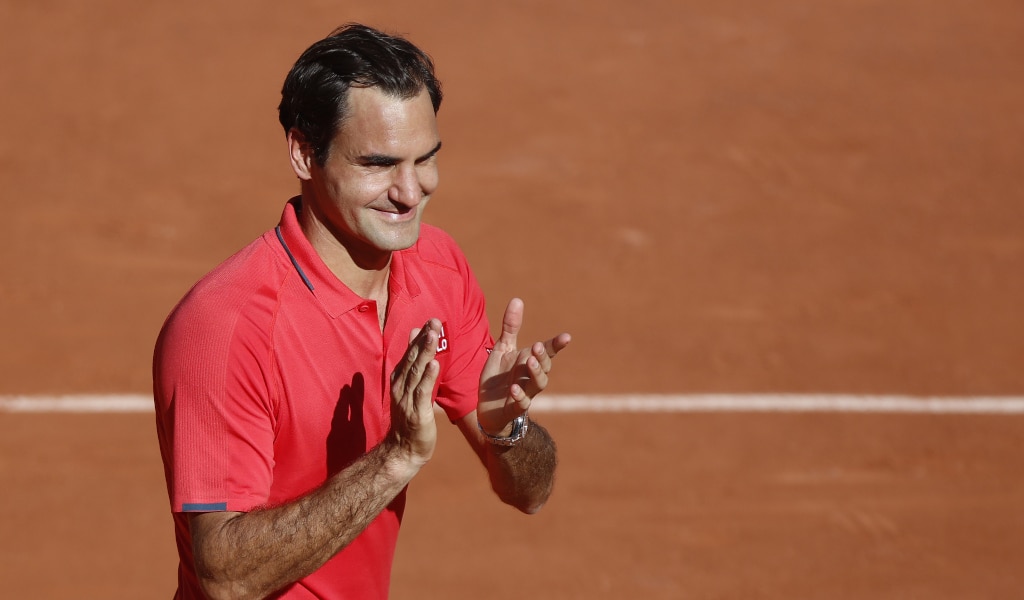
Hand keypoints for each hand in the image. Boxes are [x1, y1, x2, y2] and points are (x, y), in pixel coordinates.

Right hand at [388, 319, 441, 464]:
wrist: (403, 451)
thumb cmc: (409, 420)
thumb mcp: (410, 391)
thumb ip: (413, 367)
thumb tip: (416, 341)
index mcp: (400, 380)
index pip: (409, 354)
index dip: (419, 338)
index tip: (429, 321)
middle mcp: (401, 387)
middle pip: (412, 358)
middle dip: (424, 339)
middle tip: (435, 321)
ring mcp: (408, 400)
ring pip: (417, 372)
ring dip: (425, 352)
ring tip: (434, 335)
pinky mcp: (417, 413)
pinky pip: (422, 393)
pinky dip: (428, 378)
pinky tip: (435, 364)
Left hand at [477, 298, 570, 435]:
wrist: (487, 408)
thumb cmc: (498, 377)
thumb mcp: (502, 349)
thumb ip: (511, 327)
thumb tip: (518, 299)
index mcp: (529, 361)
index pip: (547, 351)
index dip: (556, 344)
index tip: (567, 337)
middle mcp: (530, 377)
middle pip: (545, 367)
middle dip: (543, 357)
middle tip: (537, 346)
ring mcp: (524, 392)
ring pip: (538, 384)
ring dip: (536, 373)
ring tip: (530, 361)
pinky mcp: (514, 407)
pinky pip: (521, 403)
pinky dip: (519, 396)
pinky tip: (513, 389)